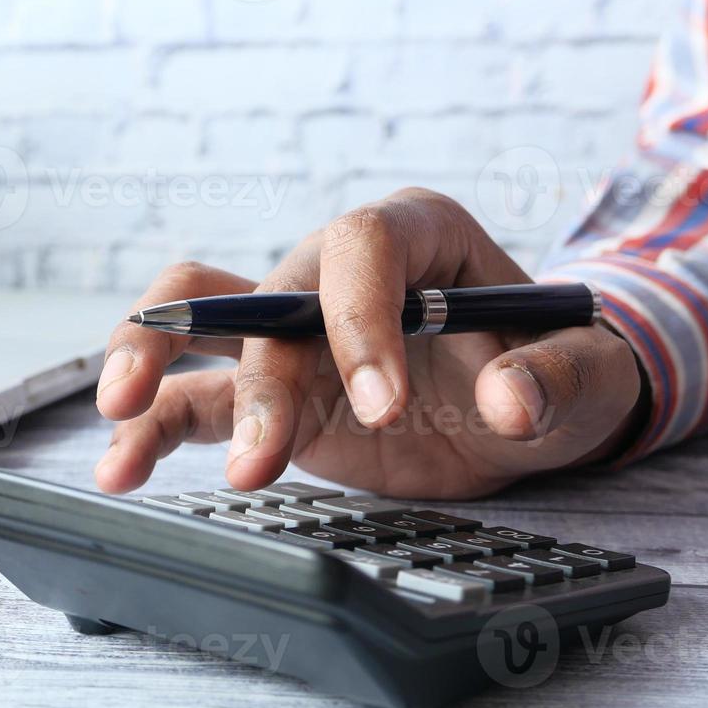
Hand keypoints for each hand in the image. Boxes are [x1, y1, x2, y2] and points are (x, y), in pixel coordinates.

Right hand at [94, 188, 644, 499]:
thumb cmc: (556, 369)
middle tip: (254, 456)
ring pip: (194, 322)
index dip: (359, 321)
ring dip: (153, 374)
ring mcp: (291, 334)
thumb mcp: (587, 375)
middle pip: (259, 292)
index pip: (363, 249)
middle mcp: (335, 274)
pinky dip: (152, 430)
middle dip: (250, 377)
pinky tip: (120, 471)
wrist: (528, 407)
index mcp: (414, 236)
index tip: (382, 408)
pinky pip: (192, 400)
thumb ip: (559, 378)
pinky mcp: (269, 393)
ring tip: (123, 442)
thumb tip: (508, 399)